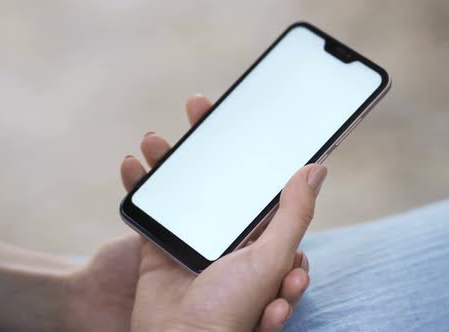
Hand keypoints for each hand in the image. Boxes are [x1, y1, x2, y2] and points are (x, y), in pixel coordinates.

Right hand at [121, 95, 326, 330]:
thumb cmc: (233, 311)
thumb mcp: (272, 258)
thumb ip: (293, 215)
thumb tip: (316, 169)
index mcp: (259, 236)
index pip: (256, 181)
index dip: (249, 146)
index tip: (240, 115)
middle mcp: (227, 236)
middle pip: (216, 177)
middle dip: (204, 142)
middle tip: (197, 107)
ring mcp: (191, 240)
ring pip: (180, 188)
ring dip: (167, 160)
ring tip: (154, 138)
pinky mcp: (160, 249)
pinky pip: (148, 211)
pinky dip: (138, 187)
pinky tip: (132, 165)